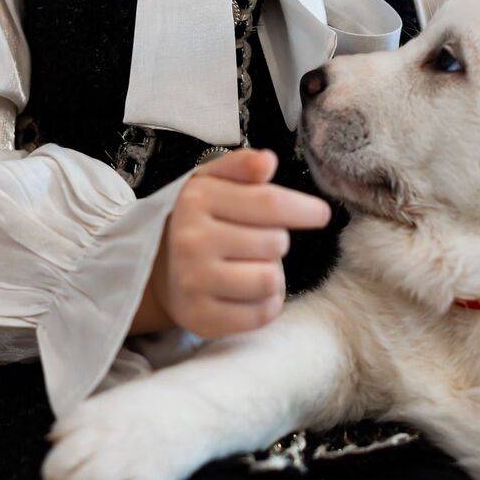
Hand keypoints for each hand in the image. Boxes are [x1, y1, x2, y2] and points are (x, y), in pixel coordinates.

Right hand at [150, 146, 330, 340]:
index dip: (303, 209)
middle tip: (253, 243)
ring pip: (271, 280)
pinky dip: (265, 303)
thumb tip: (268, 161)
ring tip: (250, 267)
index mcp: (197, 199)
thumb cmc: (198, 220)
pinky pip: (262, 313)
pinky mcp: (202, 318)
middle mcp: (192, 240)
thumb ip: (240, 166)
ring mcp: (195, 282)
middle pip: (276, 242)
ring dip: (272, 274)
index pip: (269, 203)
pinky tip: (245, 292)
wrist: (158, 269)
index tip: (321, 214)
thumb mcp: (211, 182)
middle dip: (276, 242)